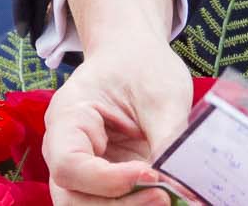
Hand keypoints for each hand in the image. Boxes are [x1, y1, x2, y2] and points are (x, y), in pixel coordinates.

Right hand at [43, 32, 190, 202]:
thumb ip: (168, 139)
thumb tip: (182, 183)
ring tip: (167, 197)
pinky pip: (112, 202)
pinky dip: (135, 203)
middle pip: (72, 197)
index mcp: (67, 117)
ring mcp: (83, 169)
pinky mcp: (105, 181)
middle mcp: (65, 149)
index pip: (69, 165)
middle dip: (117, 204)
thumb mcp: (163, 95)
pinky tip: (165, 196)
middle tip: (163, 196)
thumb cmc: (143, 66)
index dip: (106, 180)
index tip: (149, 173)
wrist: (135, 56)